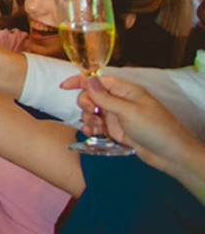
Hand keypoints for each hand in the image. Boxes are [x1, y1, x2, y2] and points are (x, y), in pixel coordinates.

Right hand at [65, 74, 203, 175]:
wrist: (169, 154)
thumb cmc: (155, 128)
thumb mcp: (128, 111)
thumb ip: (106, 97)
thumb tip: (88, 79)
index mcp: (125, 91)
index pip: (98, 80)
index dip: (80, 81)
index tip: (63, 87)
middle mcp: (119, 101)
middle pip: (91, 96)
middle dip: (85, 103)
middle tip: (92, 112)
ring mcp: (117, 116)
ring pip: (91, 112)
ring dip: (88, 118)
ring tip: (97, 127)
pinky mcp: (115, 130)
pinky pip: (96, 125)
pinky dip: (90, 128)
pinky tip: (91, 133)